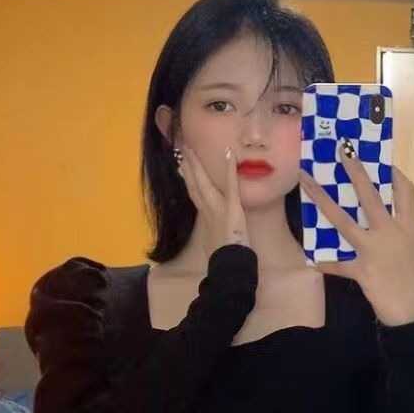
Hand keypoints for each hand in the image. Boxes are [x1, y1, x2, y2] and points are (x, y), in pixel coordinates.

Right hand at [176, 145, 250, 266]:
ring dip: (198, 164)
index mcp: (205, 216)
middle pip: (194, 184)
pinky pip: (231, 185)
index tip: (181, 165)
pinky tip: (229, 154)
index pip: (193, 193)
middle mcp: (208, 208)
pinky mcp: (232, 208)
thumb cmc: (223, 258)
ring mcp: (218, 207)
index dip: (187, 178)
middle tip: (181, 148)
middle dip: (188, 165)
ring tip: (191, 148)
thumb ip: (212, 232)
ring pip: (205, 182)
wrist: (227, 265)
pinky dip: (230, 169)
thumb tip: (212, 227)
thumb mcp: (213, 242)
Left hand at [297, 153, 413, 326]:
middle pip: (371, 196)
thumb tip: (377, 217)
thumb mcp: (412, 249)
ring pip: (344, 221)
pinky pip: (338, 264)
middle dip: (355, 171)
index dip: (394, 173)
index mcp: (408, 226)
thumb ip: (396, 231)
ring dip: (322, 200)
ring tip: (306, 182)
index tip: (382, 159)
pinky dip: (325, 262)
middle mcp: (392, 233)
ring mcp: (375, 251)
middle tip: (342, 151)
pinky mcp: (363, 270)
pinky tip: (312, 260)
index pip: (405, 191)